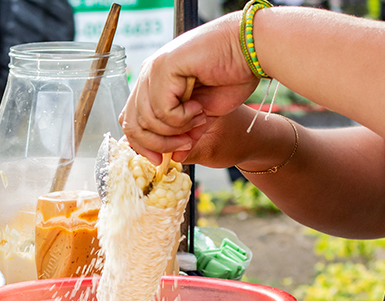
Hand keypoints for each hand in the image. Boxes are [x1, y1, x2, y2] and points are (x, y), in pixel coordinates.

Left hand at [121, 11, 263, 163]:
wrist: (252, 54)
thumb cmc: (231, 78)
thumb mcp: (204, 117)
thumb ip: (186, 136)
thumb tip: (174, 158)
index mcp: (153, 84)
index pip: (132, 121)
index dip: (142, 145)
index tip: (159, 161)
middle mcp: (149, 75)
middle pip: (133, 124)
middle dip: (158, 144)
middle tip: (185, 142)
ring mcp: (154, 70)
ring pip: (146, 120)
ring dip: (175, 130)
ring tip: (198, 118)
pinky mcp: (164, 66)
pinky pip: (161, 109)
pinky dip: (181, 118)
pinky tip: (198, 108)